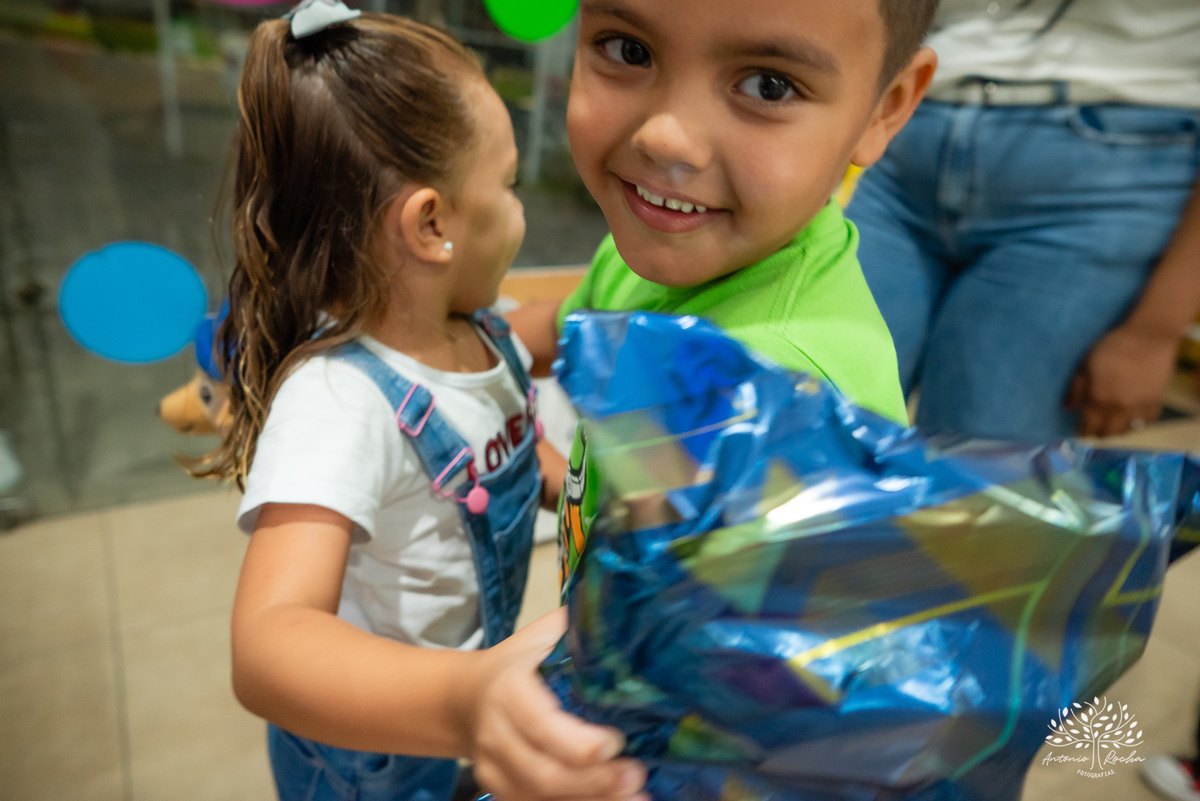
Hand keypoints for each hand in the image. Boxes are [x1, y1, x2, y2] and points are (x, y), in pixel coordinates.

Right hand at [466, 609, 648, 800]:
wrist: (466, 697)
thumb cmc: (517, 662)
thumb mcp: (540, 636)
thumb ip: (576, 628)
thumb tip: (626, 614)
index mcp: (508, 689)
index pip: (539, 725)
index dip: (577, 743)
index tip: (616, 743)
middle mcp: (495, 733)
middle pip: (542, 772)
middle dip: (593, 782)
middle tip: (636, 776)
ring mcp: (494, 769)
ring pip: (539, 797)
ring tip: (636, 797)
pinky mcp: (500, 791)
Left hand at [1066, 323, 1180, 437]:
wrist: (1148, 338)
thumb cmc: (1111, 348)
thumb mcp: (1085, 365)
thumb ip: (1075, 389)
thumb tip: (1067, 409)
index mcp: (1098, 400)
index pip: (1088, 427)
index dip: (1083, 431)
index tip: (1081, 429)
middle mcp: (1118, 409)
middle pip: (1107, 434)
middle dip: (1099, 432)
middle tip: (1096, 426)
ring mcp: (1139, 408)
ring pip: (1126, 431)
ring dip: (1117, 430)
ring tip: (1113, 423)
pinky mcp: (1156, 403)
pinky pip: (1146, 423)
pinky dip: (1137, 424)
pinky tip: (1132, 418)